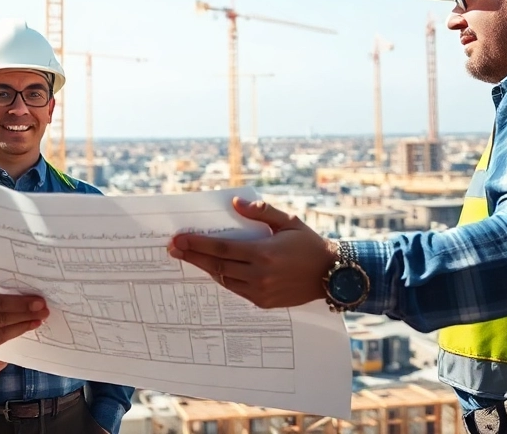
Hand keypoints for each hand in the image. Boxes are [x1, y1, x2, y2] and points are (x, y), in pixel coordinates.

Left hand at [168, 197, 335, 308]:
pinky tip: (214, 268)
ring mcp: (260, 291)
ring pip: (223, 279)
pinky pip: (236, 289)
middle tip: (173, 248)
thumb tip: (235, 203)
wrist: (333, 275)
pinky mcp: (263, 302)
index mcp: (263, 253)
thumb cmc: (309, 244)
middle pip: (216, 264)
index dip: (196, 244)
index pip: (221, 248)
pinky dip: (223, 278)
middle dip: (193, 255)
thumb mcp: (288, 221)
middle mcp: (259, 275)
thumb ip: (260, 211)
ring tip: (189, 256)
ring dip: (205, 267)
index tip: (178, 239)